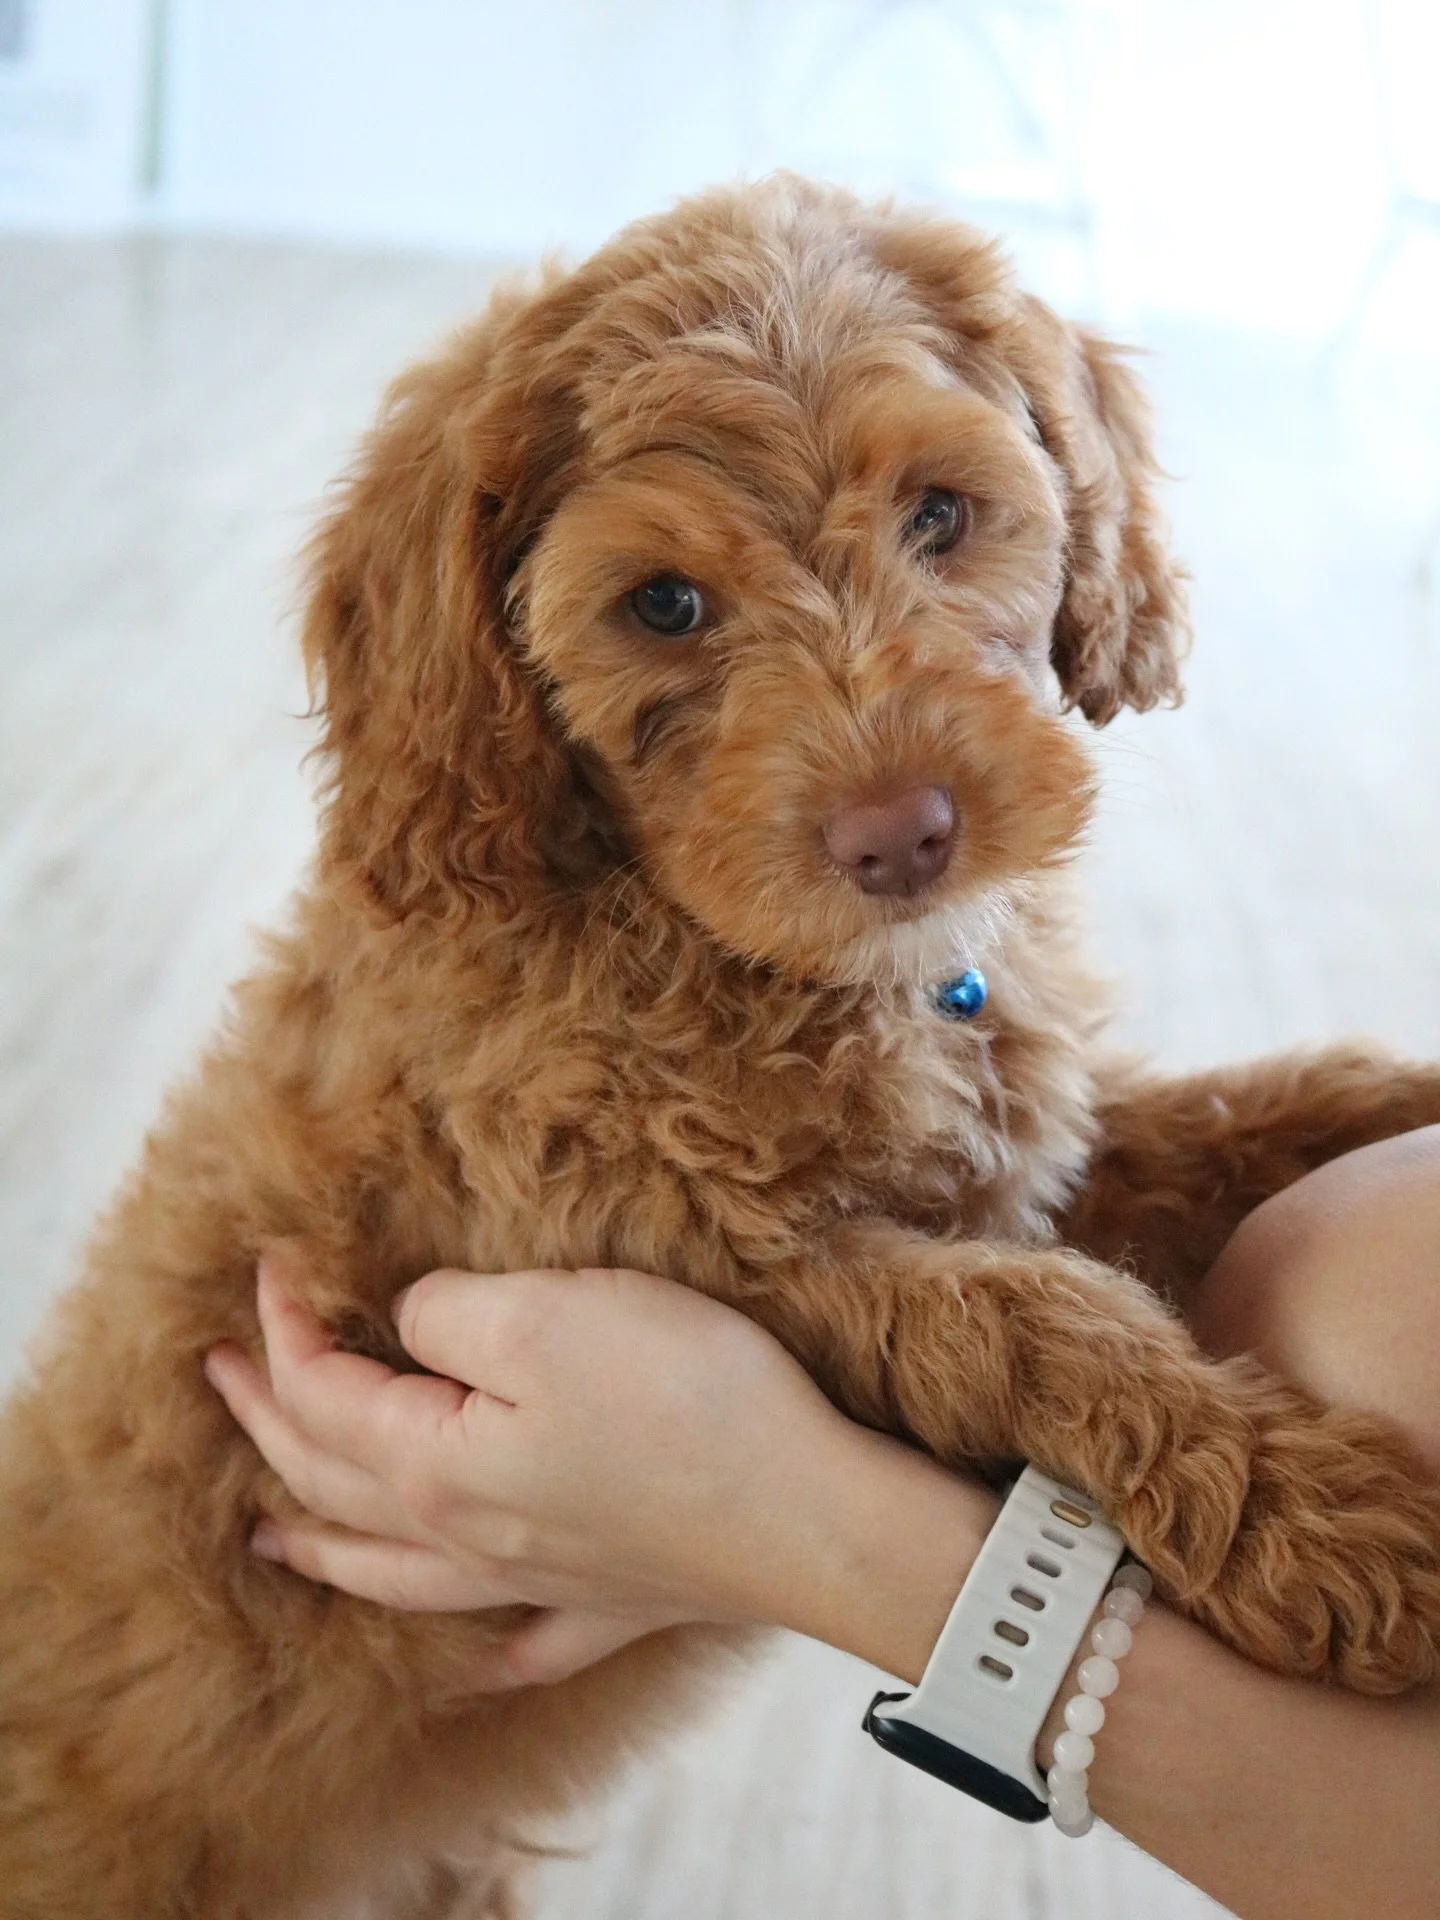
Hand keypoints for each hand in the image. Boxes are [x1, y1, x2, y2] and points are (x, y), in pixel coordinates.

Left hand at [205, 1246, 888, 1683]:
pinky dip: (475, 1642)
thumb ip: (448, 1314)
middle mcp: (467, 1539)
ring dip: (320, 1545)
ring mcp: (540, 1581)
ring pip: (394, 1573)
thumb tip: (410, 1321)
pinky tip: (474, 1647)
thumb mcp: (545, 1315)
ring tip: (269, 1535)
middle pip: (332, 1484)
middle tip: (220, 1375)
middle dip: (266, 1422)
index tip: (268, 1264)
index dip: (285, 1325)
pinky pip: (517, 1639)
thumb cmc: (679, 1403)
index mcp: (435, 1466)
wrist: (807, 1512)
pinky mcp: (614, 1599)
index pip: (323, 1392)